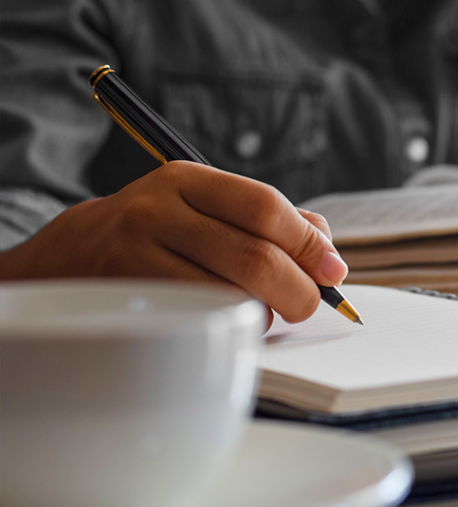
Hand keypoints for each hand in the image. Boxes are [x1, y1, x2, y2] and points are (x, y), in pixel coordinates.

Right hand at [0, 162, 346, 322]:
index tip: (334, 269)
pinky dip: (233, 325)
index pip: (264, 207)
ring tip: (270, 310)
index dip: (307, 242)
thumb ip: (272, 221)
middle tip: (312, 304)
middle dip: (298, 288)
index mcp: (188, 180)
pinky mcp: (127, 299)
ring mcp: (136, 257)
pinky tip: (236, 320)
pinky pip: (200, 321)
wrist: (74, 254)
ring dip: (266, 311)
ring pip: (229, 295)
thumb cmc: (165, 232)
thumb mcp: (208, 207)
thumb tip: (328, 252)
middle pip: (253, 257)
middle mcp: (158, 212)